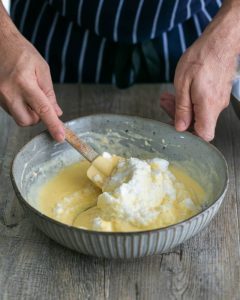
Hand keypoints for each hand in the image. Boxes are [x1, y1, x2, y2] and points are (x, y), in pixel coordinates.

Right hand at [0, 8, 63, 141]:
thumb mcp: (42, 69)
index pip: (42, 109)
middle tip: (40, 103)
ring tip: (29, 94)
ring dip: (28, 112)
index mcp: (24, 83)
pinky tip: (20, 94)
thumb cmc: (22, 52)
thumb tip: (57, 112)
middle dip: (37, 118)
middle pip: (27, 121)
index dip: (53, 125)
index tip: (60, 136)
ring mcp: (0, 97)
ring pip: (19, 118)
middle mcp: (9, 92)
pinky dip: (20, 108)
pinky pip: (12, 111)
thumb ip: (50, 93)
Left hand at [161, 2, 239, 140]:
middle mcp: (216, 107)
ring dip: (182, 108)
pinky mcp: (217, 94)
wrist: (221, 40)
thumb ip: (182, 108)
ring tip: (167, 97)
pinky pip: (202, 104)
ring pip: (199, 113)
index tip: (176, 126)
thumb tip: (180, 127)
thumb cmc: (201, 57)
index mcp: (208, 106)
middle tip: (165, 106)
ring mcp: (218, 100)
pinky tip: (179, 93)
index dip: (190, 136)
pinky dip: (190, 101)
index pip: (204, 135)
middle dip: (179, 118)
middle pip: (198, 125)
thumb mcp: (183, 83)